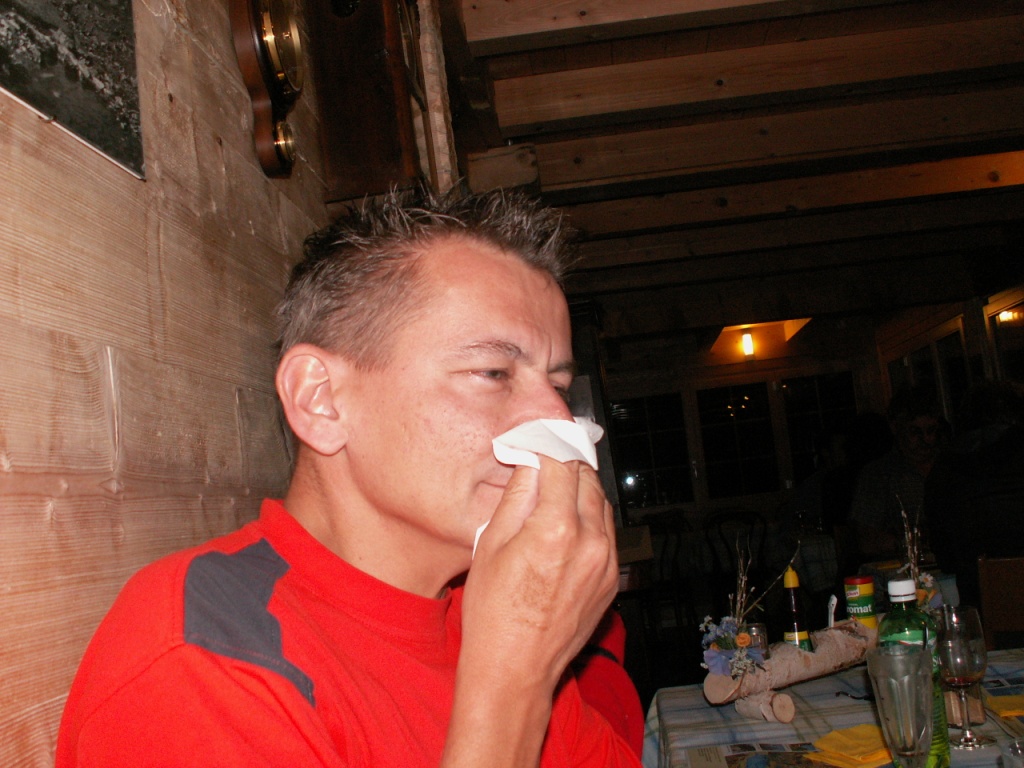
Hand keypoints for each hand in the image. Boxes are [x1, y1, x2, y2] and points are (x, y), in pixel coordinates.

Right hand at [441, 457, 618, 766]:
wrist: (514, 670)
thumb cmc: (493, 613)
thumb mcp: (491, 543)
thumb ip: (518, 495)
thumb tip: (530, 459)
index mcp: (556, 528)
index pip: (561, 462)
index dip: (546, 442)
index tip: (534, 436)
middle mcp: (590, 541)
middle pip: (586, 477)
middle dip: (565, 461)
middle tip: (544, 455)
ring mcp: (606, 562)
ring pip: (601, 502)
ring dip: (580, 488)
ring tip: (553, 489)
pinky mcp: (611, 579)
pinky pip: (606, 532)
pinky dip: (590, 517)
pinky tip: (565, 523)